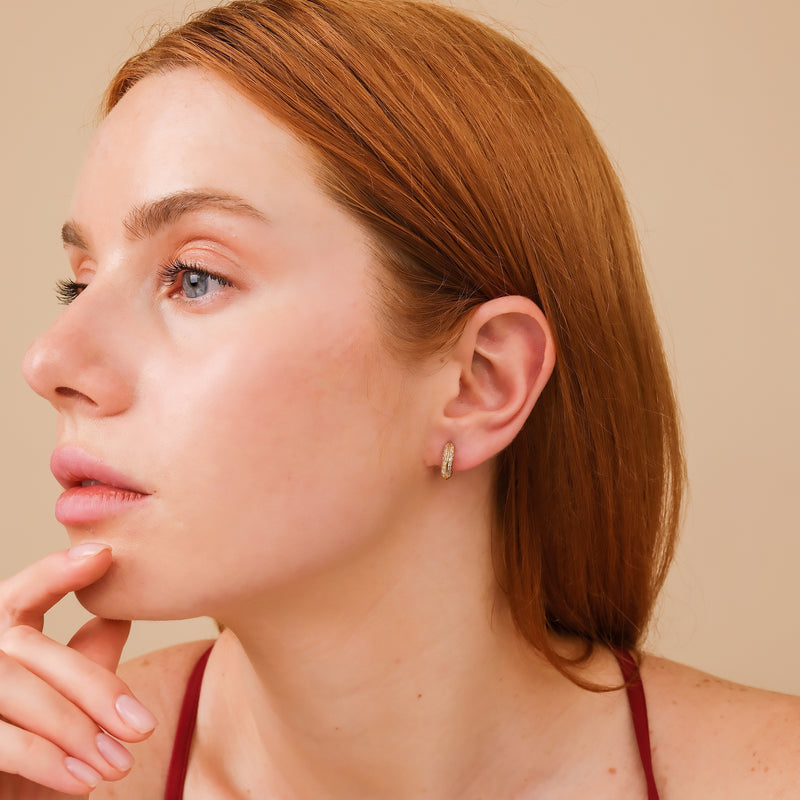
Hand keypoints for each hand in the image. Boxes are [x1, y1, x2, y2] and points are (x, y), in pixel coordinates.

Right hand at [0, 545, 155, 796]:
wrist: (6, 799)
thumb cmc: (32, 749)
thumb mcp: (66, 701)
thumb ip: (85, 657)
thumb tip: (121, 612)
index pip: (23, 591)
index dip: (56, 572)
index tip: (105, 555)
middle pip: (31, 648)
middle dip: (93, 688)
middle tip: (143, 727)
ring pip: (16, 691)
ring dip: (75, 730)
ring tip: (119, 764)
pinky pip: (1, 743)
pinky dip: (45, 763)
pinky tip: (83, 782)